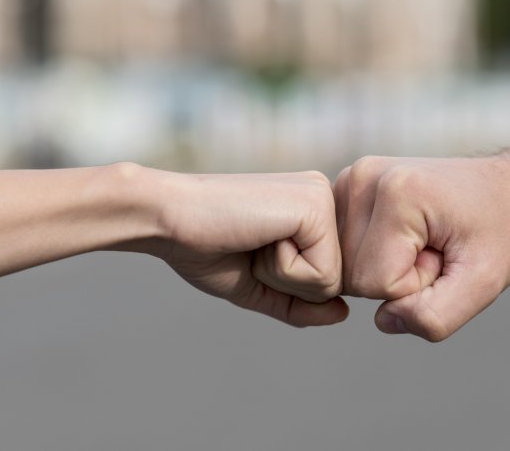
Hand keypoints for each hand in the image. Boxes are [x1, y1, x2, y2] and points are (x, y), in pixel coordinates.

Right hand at [149, 170, 345, 326]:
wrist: (166, 218)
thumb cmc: (205, 249)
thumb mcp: (259, 286)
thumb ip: (301, 304)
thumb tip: (343, 313)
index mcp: (312, 211)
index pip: (327, 280)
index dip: (285, 286)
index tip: (250, 251)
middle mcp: (324, 197)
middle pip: (335, 283)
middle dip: (286, 284)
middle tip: (250, 247)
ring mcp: (323, 198)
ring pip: (332, 283)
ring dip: (282, 277)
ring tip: (253, 240)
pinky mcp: (316, 207)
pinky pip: (322, 275)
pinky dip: (282, 271)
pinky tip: (258, 237)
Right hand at [334, 156, 509, 340]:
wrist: (506, 189)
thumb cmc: (499, 229)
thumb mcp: (484, 282)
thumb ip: (434, 315)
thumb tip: (383, 319)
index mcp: (397, 191)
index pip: (373, 283)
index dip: (414, 286)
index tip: (444, 256)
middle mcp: (363, 177)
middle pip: (352, 275)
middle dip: (397, 277)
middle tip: (436, 249)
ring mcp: (349, 179)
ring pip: (343, 265)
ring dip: (384, 267)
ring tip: (424, 241)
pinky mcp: (344, 188)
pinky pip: (341, 251)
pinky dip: (370, 255)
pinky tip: (403, 235)